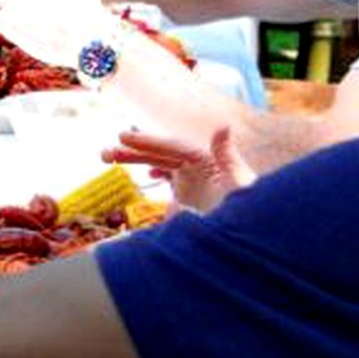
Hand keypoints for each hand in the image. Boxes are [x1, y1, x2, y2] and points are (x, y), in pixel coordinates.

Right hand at [102, 126, 256, 210]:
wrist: (253, 233)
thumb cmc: (249, 209)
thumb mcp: (239, 183)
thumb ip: (227, 155)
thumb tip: (223, 124)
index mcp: (207, 160)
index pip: (172, 147)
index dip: (148, 141)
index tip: (123, 137)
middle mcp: (198, 165)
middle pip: (161, 153)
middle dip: (134, 150)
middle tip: (106, 152)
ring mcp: (193, 178)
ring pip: (160, 163)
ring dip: (137, 159)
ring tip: (108, 157)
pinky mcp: (191, 192)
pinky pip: (169, 176)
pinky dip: (156, 171)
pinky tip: (146, 174)